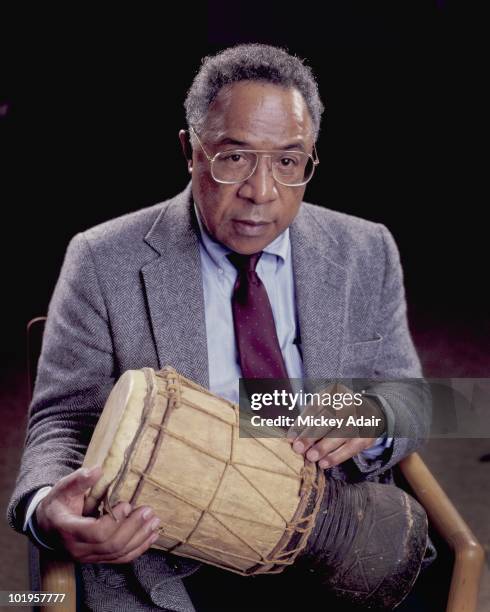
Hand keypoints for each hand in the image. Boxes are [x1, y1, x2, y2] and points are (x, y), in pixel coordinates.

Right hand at [36, 466, 160, 562]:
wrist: (48, 526)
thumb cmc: (58, 504)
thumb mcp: (63, 488)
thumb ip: (79, 480)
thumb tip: (97, 470)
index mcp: (68, 530)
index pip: (95, 533)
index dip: (115, 521)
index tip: (127, 504)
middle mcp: (78, 549)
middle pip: (111, 545)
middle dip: (133, 528)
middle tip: (149, 511)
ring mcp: (88, 557)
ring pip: (118, 554)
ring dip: (140, 538)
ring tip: (155, 522)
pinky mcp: (98, 558)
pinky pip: (120, 558)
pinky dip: (138, 548)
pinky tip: (151, 536)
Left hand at [287, 383, 384, 468]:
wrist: (370, 414)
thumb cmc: (338, 412)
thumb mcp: (324, 408)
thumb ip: (308, 421)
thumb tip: (292, 438)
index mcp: (334, 394)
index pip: (315, 408)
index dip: (302, 424)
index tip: (290, 438)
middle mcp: (348, 404)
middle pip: (328, 421)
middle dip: (311, 436)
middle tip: (298, 448)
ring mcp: (359, 420)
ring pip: (340, 435)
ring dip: (324, 447)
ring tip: (311, 457)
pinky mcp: (366, 437)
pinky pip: (350, 449)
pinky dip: (336, 457)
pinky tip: (324, 463)